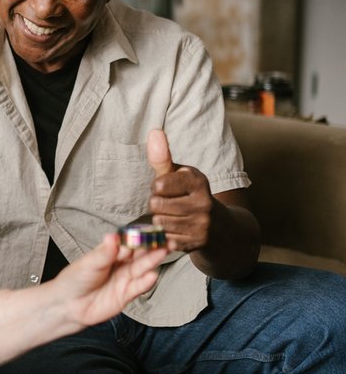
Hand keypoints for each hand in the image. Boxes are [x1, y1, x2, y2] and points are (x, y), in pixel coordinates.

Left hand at [54, 234, 165, 328]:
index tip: (152, 229)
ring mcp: (124, 279)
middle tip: (166, 239)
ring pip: (142, 268)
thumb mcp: (89, 263)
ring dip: (153, 260)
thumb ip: (104, 252)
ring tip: (164, 251)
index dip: (140, 236)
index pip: (128, 242)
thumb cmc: (75, 279)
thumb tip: (113, 236)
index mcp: (111, 252)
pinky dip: (146, 282)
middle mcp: (120, 265)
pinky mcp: (125, 295)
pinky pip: (138, 287)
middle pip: (140, 254)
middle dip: (153, 247)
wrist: (68, 305)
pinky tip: (152, 275)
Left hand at [147, 129, 214, 251]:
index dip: (157, 187)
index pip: (159, 184)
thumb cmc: (189, 193)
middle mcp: (204, 202)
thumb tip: (154, 131)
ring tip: (174, 215)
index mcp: (198, 180)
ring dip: (160, 219)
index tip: (167, 187)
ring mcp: (202, 224)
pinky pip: (165, 238)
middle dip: (157, 204)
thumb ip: (162, 156)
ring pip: (159, 222)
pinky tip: (178, 229)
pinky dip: (166, 234)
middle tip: (171, 203)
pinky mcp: (197, 243)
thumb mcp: (178, 173)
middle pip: (156, 204)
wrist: (219, 226)